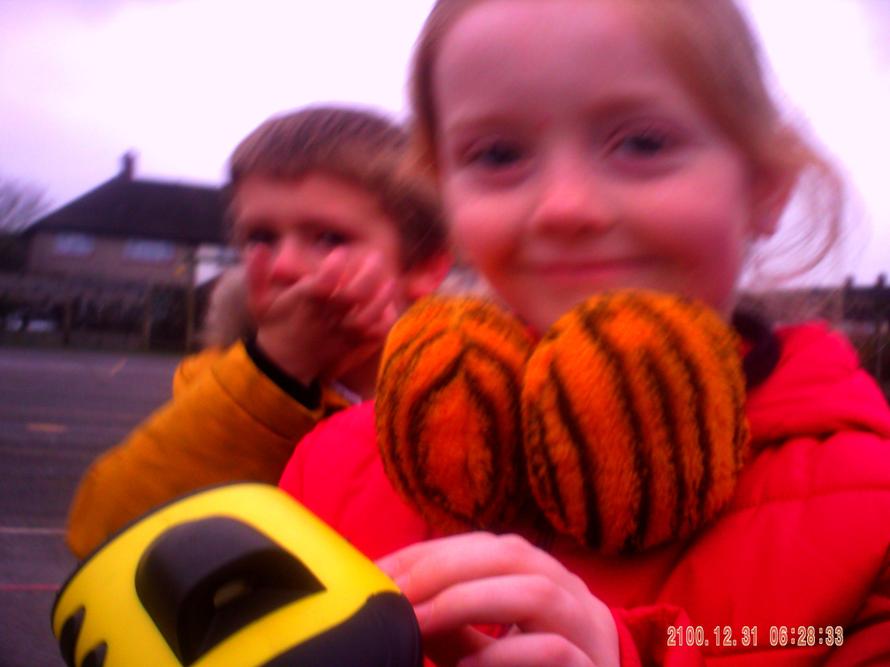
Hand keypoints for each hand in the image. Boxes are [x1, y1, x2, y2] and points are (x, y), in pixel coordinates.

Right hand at [252, 247, 399, 384]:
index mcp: (304, 303)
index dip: (334, 267)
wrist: (283, 365)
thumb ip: (257, 274)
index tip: (340, 251)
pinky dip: (384, 322)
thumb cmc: (273, 327)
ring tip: (390, 280)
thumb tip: (257, 247)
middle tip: (376, 257)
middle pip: (352, 296)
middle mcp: (325, 318)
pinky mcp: (350, 345)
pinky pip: (372, 336)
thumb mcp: (259, 301)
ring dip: (381, 298)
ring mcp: (340, 333)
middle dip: (368, 275)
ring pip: (366, 317)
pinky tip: (390, 307)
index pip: (323, 284)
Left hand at [377, 533, 619, 666]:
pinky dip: (509, 652)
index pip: (483, 546)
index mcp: (541, 578)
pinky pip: (557, 650)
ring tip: (421, 622)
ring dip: (469, 601)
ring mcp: (588, 632)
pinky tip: (469, 665)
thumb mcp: (483, 649)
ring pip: (539, 592)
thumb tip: (392, 601)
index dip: (427, 553)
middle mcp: (569, 594)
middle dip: (444, 569)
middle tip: (395, 597)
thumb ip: (449, 625)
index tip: (378, 574)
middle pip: (512, 554)